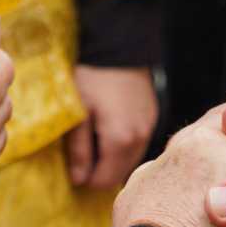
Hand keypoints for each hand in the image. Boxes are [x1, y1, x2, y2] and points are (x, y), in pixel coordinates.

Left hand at [65, 62, 158, 190]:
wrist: (118, 45)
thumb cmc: (93, 77)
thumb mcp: (78, 113)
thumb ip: (79, 150)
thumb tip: (78, 180)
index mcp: (121, 140)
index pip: (105, 181)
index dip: (87, 181)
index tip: (74, 170)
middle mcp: (141, 138)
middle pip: (120, 174)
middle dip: (101, 172)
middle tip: (82, 157)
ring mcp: (149, 126)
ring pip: (130, 159)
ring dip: (113, 159)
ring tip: (95, 142)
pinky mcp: (151, 116)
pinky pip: (138, 143)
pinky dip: (124, 145)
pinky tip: (109, 130)